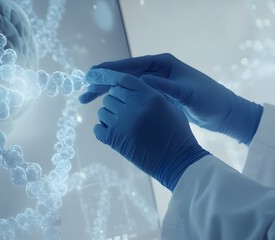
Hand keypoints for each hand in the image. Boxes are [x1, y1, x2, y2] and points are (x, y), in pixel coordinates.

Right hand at [80, 53, 262, 143]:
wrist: (224, 112)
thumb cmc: (210, 100)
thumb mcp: (188, 94)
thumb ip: (165, 88)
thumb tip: (143, 82)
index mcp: (163, 64)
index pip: (130, 66)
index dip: (109, 71)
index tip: (91, 75)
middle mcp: (157, 71)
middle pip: (124, 75)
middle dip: (103, 83)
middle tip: (83, 91)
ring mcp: (157, 83)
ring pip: (125, 87)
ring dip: (107, 93)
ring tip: (87, 100)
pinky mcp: (157, 96)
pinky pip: (133, 96)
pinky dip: (119, 101)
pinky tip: (107, 108)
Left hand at [89, 69, 208, 190]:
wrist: (177, 162)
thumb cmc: (177, 133)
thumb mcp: (169, 106)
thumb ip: (150, 93)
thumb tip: (130, 88)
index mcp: (149, 96)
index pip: (124, 79)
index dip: (120, 83)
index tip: (119, 89)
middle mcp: (133, 107)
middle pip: (111, 94)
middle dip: (116, 100)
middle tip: (126, 111)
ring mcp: (122, 124)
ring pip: (102, 111)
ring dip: (110, 115)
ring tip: (124, 124)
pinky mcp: (113, 140)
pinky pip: (97, 128)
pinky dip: (103, 130)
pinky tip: (117, 133)